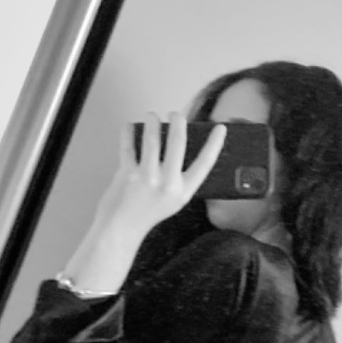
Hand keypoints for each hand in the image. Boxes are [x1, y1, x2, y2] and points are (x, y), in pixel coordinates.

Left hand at [93, 112, 225, 239]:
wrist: (121, 229)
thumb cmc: (146, 215)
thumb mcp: (172, 201)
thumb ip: (178, 179)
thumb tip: (177, 146)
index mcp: (183, 191)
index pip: (205, 163)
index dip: (214, 144)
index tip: (220, 128)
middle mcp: (168, 183)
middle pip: (178, 143)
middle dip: (178, 121)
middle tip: (175, 114)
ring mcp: (147, 178)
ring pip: (153, 139)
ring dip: (152, 122)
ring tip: (151, 115)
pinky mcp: (127, 174)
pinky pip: (128, 146)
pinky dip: (128, 132)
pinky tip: (129, 126)